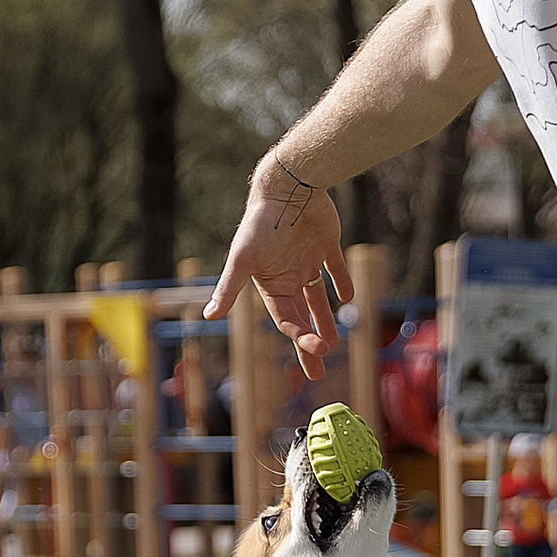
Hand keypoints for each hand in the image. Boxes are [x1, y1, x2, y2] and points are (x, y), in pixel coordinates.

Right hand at [205, 157, 350, 378]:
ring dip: (324, 320)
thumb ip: (229, 288)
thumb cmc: (262, 223)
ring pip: (317, 297)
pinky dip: (341, 282)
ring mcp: (306, 260)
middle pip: (300, 316)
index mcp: (269, 283)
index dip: (300, 338)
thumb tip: (208, 315)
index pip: (286, 319)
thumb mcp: (244, 260)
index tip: (320, 352)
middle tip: (318, 371)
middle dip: (307, 343)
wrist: (289, 186)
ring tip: (334, 342)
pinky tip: (348, 298)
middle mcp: (286, 274)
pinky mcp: (325, 243)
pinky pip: (334, 268)